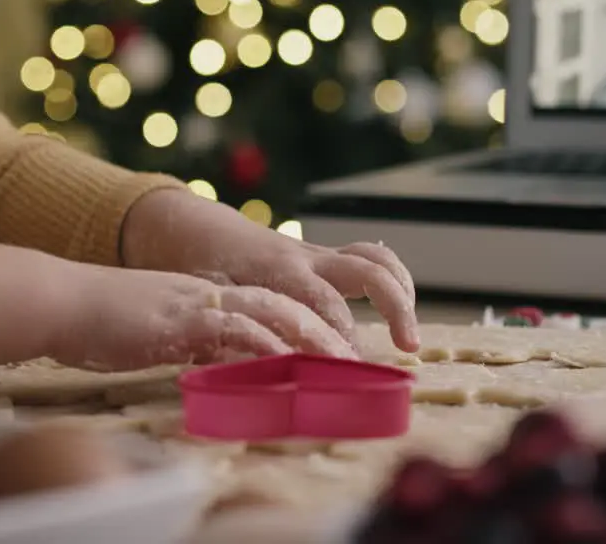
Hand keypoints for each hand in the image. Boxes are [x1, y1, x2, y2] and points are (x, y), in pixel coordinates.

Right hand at [51, 265, 356, 370]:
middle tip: (356, 357)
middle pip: (285, 302)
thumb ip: (189, 342)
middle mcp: (211, 292)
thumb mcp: (155, 331)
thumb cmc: (97, 321)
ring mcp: (199, 302)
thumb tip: (214, 366)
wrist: (61, 300)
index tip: (335, 348)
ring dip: (312, 337)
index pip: (269, 303)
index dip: (306, 324)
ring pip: (273, 311)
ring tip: (342, 362)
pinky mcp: (183, 319)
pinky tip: (289, 363)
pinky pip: (236, 329)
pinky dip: (268, 346)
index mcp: (207, 294)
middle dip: (326, 328)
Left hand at [120, 189, 418, 351]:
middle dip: (394, 305)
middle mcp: (307, 258)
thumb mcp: (208, 300)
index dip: (340, 336)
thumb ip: (231, 331)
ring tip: (409, 336)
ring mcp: (320, 255)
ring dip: (402, 291)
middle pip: (367, 269)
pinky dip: (392, 284)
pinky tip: (398, 317)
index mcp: (278, 270)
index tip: (351, 369)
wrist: (196, 232)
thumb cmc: (199, 270)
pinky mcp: (326, 259)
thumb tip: (253, 374)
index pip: (323, 303)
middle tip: (407, 346)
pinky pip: (370, 260)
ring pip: (376, 258)